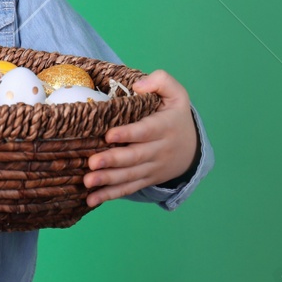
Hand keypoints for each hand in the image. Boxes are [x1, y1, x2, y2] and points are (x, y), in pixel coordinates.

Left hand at [83, 70, 197, 205]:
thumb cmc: (175, 114)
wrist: (192, 148)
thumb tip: (139, 86)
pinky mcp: (146, 179)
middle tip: (91, 163)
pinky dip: (111, 195)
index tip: (108, 135)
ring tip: (88, 183)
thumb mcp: (176, 93)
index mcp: (164, 126)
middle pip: (135, 157)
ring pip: (130, 176)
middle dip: (112, 161)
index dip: (128, 134)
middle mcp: (159, 150)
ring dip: (108, 181)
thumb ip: (160, 81)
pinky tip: (92, 199)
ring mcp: (153, 167)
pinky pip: (129, 188)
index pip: (145, 131)